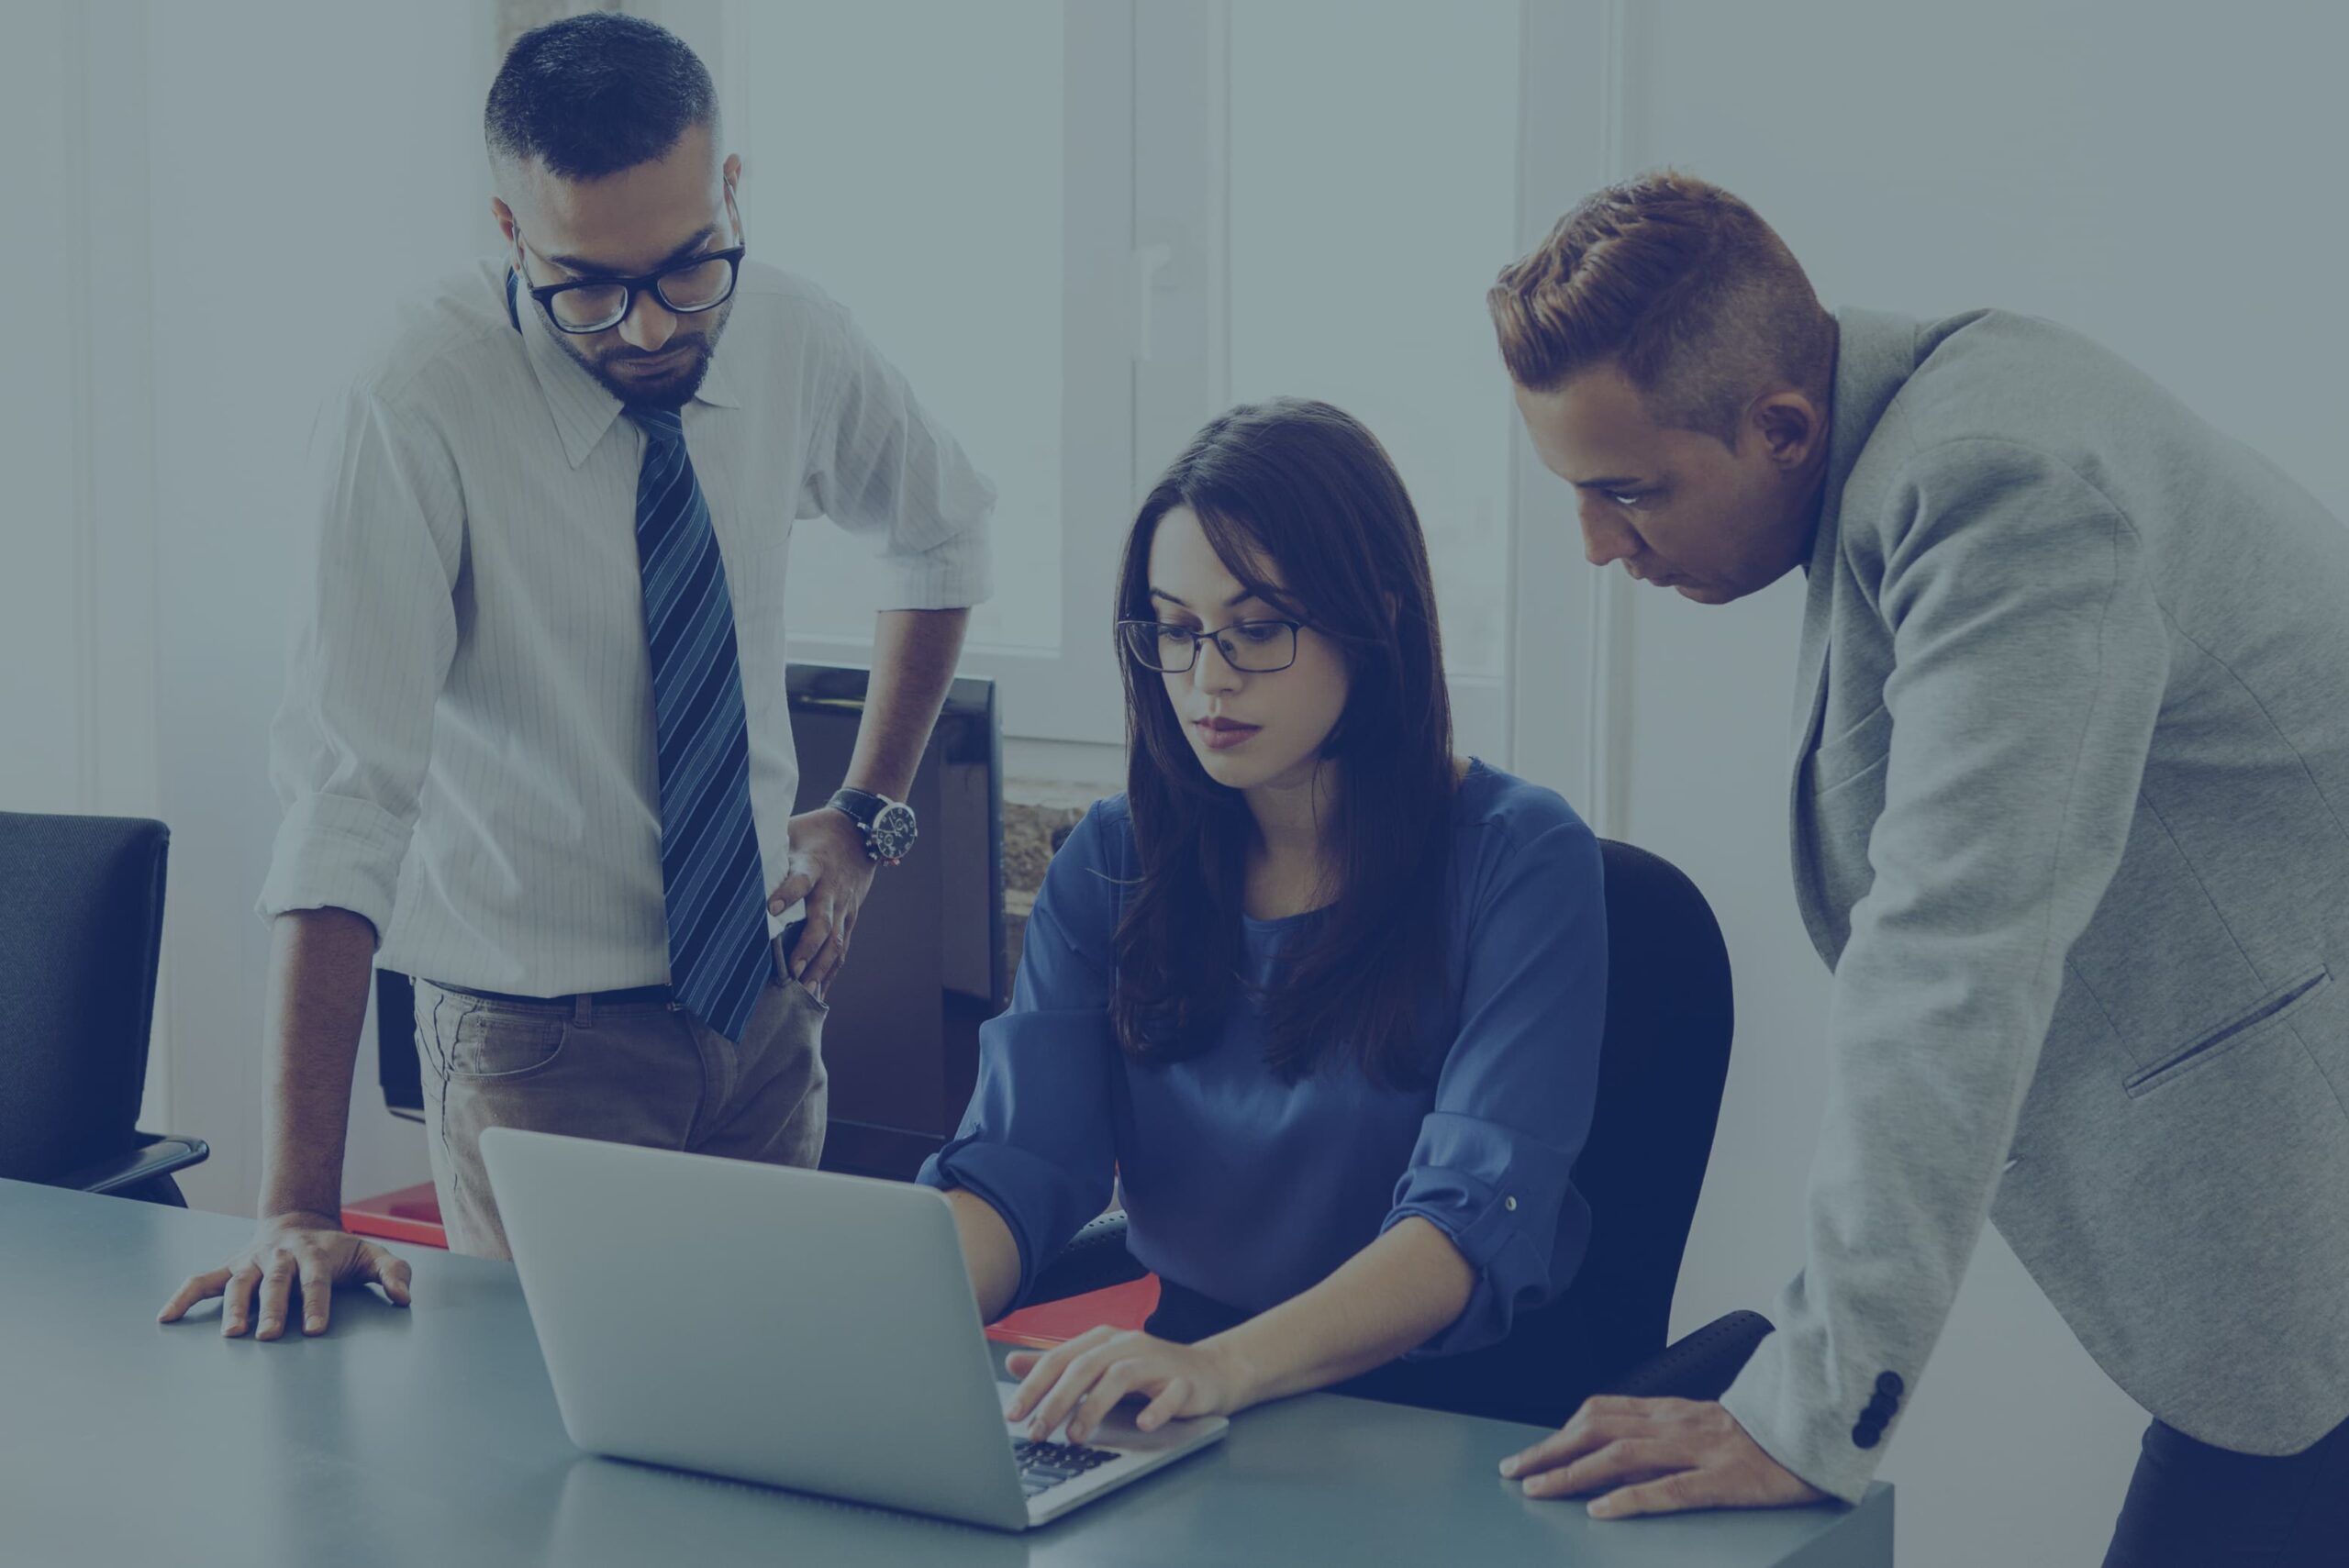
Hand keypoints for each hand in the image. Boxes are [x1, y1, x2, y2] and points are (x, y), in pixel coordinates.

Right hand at [157, 1211, 412, 1338]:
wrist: (300, 1221)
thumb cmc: (337, 1249)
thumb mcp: (371, 1253)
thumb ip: (392, 1272)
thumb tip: (404, 1298)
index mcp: (314, 1253)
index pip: (316, 1278)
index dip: (316, 1302)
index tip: (316, 1329)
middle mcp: (279, 1256)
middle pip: (275, 1281)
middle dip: (273, 1307)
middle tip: (270, 1335)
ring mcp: (251, 1261)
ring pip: (239, 1282)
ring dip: (233, 1306)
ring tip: (232, 1334)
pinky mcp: (230, 1268)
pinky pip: (202, 1281)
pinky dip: (183, 1296)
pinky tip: (167, 1317)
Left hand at [767, 806, 880, 996]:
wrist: (859, 833)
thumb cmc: (814, 833)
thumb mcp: (790, 831)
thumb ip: (767, 847)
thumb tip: (727, 855)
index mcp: (813, 866)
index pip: (801, 881)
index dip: (787, 894)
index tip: (770, 909)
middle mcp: (831, 890)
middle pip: (823, 923)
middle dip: (807, 949)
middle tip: (791, 972)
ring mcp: (844, 907)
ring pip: (836, 942)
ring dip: (820, 968)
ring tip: (805, 992)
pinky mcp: (851, 918)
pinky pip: (843, 948)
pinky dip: (831, 972)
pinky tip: (819, 992)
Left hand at [1004, 1327, 1249, 1445]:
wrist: (1211, 1372)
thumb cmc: (1150, 1371)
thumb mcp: (1101, 1365)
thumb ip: (1059, 1365)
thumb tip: (1012, 1363)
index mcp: (1103, 1340)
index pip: (1060, 1358)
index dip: (1034, 1386)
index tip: (1013, 1415)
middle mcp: (1127, 1344)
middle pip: (1085, 1366)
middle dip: (1056, 1400)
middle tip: (1037, 1430)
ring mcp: (1157, 1361)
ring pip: (1120, 1376)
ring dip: (1094, 1407)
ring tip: (1076, 1437)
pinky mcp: (1185, 1381)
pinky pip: (1169, 1393)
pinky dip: (1156, 1408)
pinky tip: (1143, 1424)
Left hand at [1499, 1396, 1827, 1518]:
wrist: (1818, 1434)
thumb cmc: (1761, 1436)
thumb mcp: (1705, 1424)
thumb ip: (1663, 1431)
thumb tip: (1614, 1447)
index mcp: (1672, 1411)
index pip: (1601, 1412)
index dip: (1560, 1432)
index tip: (1529, 1453)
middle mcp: (1677, 1424)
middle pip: (1598, 1430)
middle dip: (1551, 1451)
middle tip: (1514, 1472)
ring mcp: (1699, 1451)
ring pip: (1622, 1455)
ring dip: (1574, 1473)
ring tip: (1539, 1490)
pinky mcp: (1724, 1480)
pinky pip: (1670, 1489)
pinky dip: (1631, 1499)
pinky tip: (1602, 1511)